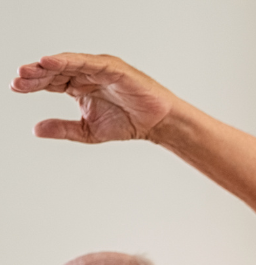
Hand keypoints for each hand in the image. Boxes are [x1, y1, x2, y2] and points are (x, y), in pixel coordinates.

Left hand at [10, 53, 174, 143]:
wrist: (157, 124)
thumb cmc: (128, 123)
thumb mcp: (88, 131)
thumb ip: (63, 129)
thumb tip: (36, 129)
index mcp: (79, 87)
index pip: (51, 82)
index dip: (33, 84)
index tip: (16, 87)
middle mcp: (86, 75)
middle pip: (55, 71)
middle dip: (36, 75)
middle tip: (19, 79)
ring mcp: (98, 69)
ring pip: (67, 64)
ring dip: (47, 66)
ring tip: (29, 70)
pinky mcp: (111, 67)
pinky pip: (86, 62)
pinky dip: (68, 60)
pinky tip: (50, 63)